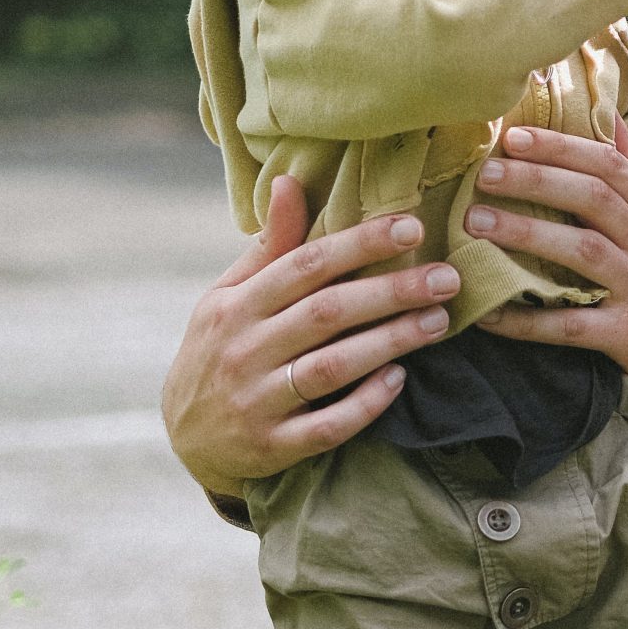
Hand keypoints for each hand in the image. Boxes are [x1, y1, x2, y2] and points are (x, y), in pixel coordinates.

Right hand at [160, 174, 460, 496]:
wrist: (181, 436)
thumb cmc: (220, 346)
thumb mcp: (228, 294)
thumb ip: (269, 245)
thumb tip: (289, 181)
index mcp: (237, 305)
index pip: (305, 265)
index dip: (360, 244)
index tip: (412, 228)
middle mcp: (244, 349)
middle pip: (326, 313)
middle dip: (390, 292)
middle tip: (446, 277)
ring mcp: (256, 401)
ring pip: (331, 368)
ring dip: (389, 342)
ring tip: (438, 321)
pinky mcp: (270, 447)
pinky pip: (325, 427)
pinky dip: (363, 404)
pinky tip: (398, 380)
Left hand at [466, 123, 627, 446]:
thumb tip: (608, 118)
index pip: (610, 165)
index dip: (561, 146)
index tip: (514, 135)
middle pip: (593, 196)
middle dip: (536, 178)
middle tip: (485, 173)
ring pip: (581, 250)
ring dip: (525, 233)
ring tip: (476, 224)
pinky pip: (571, 325)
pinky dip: (527, 320)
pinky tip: (488, 314)